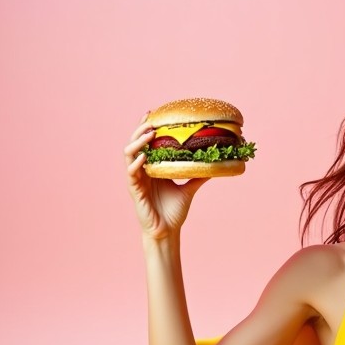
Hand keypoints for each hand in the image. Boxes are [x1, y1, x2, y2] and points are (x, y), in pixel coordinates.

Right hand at [124, 113, 209, 240]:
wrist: (168, 231)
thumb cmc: (174, 212)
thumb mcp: (189, 189)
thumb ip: (198, 176)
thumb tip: (215, 165)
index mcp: (151, 168)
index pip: (145, 142)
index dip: (146, 127)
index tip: (153, 113)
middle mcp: (141, 171)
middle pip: (134, 144)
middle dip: (140, 130)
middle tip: (151, 121)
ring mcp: (136, 180)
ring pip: (129, 154)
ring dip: (137, 143)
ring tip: (148, 134)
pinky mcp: (134, 191)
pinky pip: (132, 173)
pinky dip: (136, 164)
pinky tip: (144, 157)